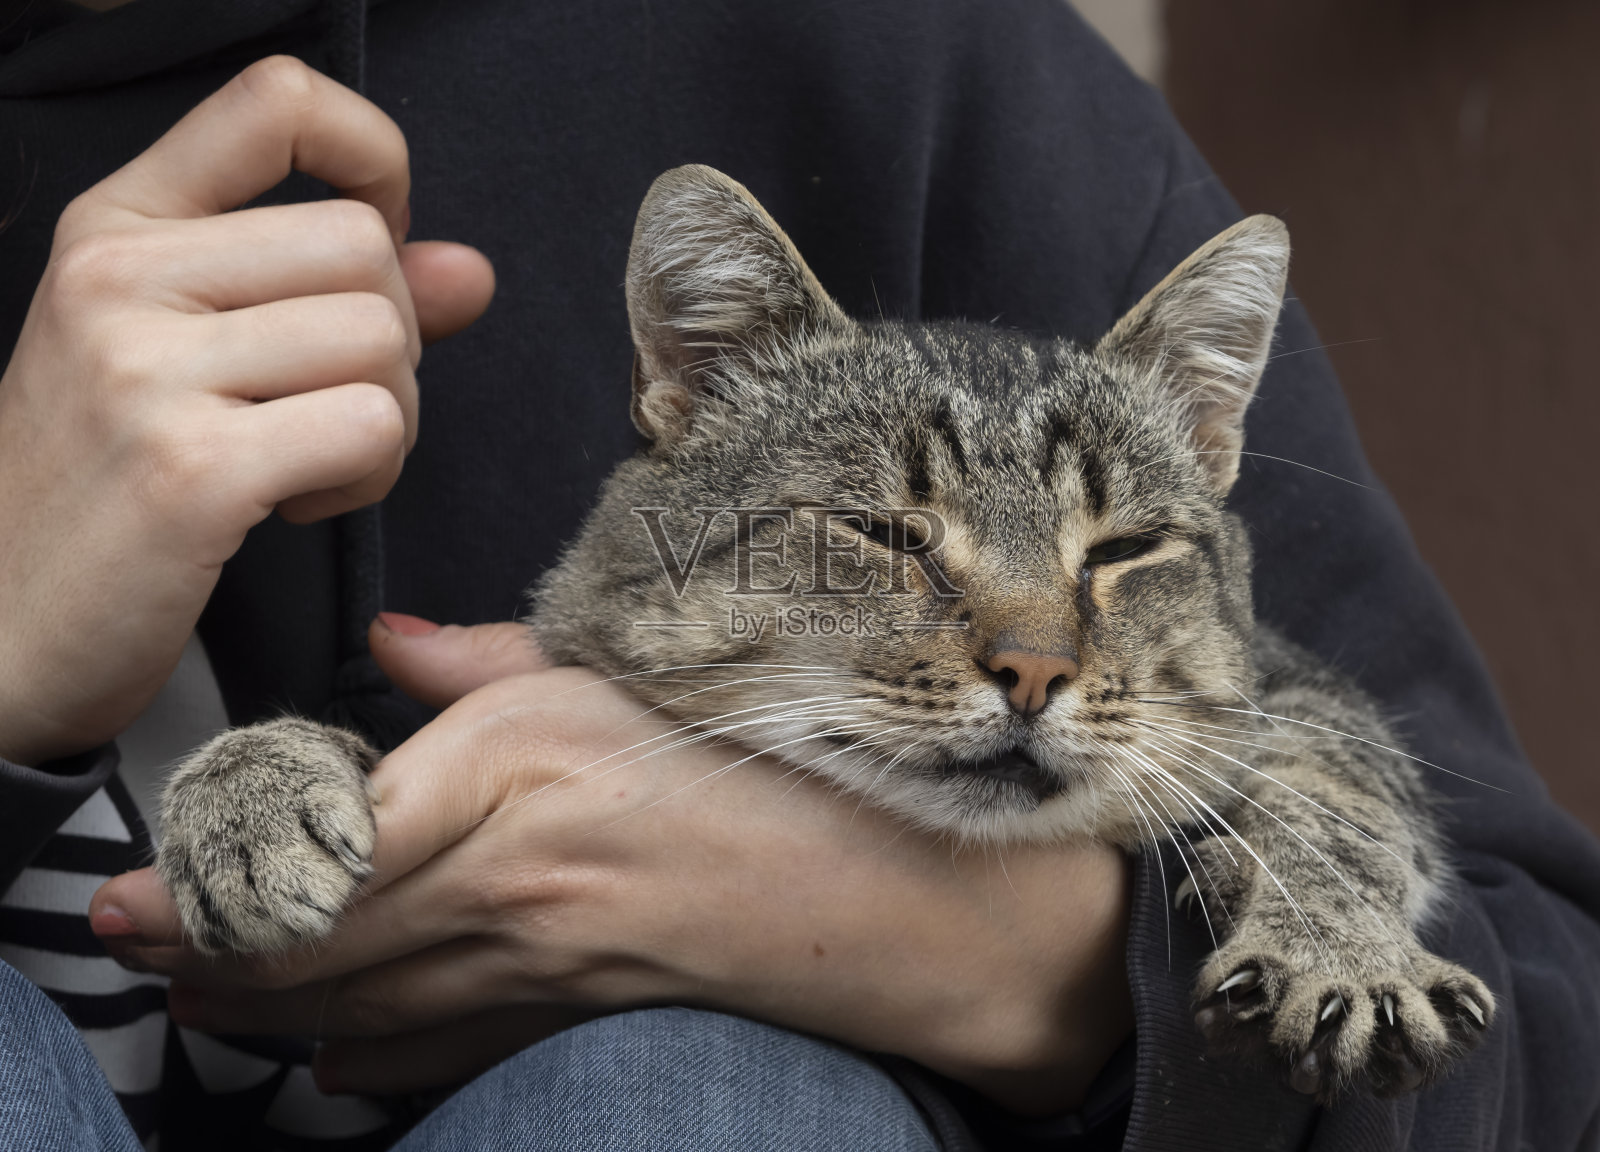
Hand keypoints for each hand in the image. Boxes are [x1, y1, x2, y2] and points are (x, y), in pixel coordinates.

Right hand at [0, 57, 494, 765]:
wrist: (0, 627)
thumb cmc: (106, 486)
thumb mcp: (192, 356)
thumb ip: (333, 297)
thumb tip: (468, 270)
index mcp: (118, 226)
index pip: (280, 101)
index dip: (375, 157)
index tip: (385, 238)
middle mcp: (120, 277)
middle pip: (364, 248)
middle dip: (389, 342)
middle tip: (322, 408)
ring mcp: (146, 370)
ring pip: (382, 341)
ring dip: (382, 421)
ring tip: (302, 462)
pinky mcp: (191, 470)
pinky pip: (371, 429)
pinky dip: (366, 478)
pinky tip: (293, 501)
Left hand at [93, 618, 1132, 1115]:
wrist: (880, 885)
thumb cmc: (766, 756)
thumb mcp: (626, 670)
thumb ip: (492, 662)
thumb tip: (399, 645)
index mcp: (508, 768)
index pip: (312, 844)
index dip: (206, 883)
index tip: (140, 890)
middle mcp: (502, 875)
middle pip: (307, 940)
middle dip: (201, 955)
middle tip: (127, 945)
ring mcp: (530, 962)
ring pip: (350, 1005)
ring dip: (260, 1009)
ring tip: (200, 999)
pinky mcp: (565, 1012)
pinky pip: (435, 1053)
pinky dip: (363, 1062)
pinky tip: (326, 1059)